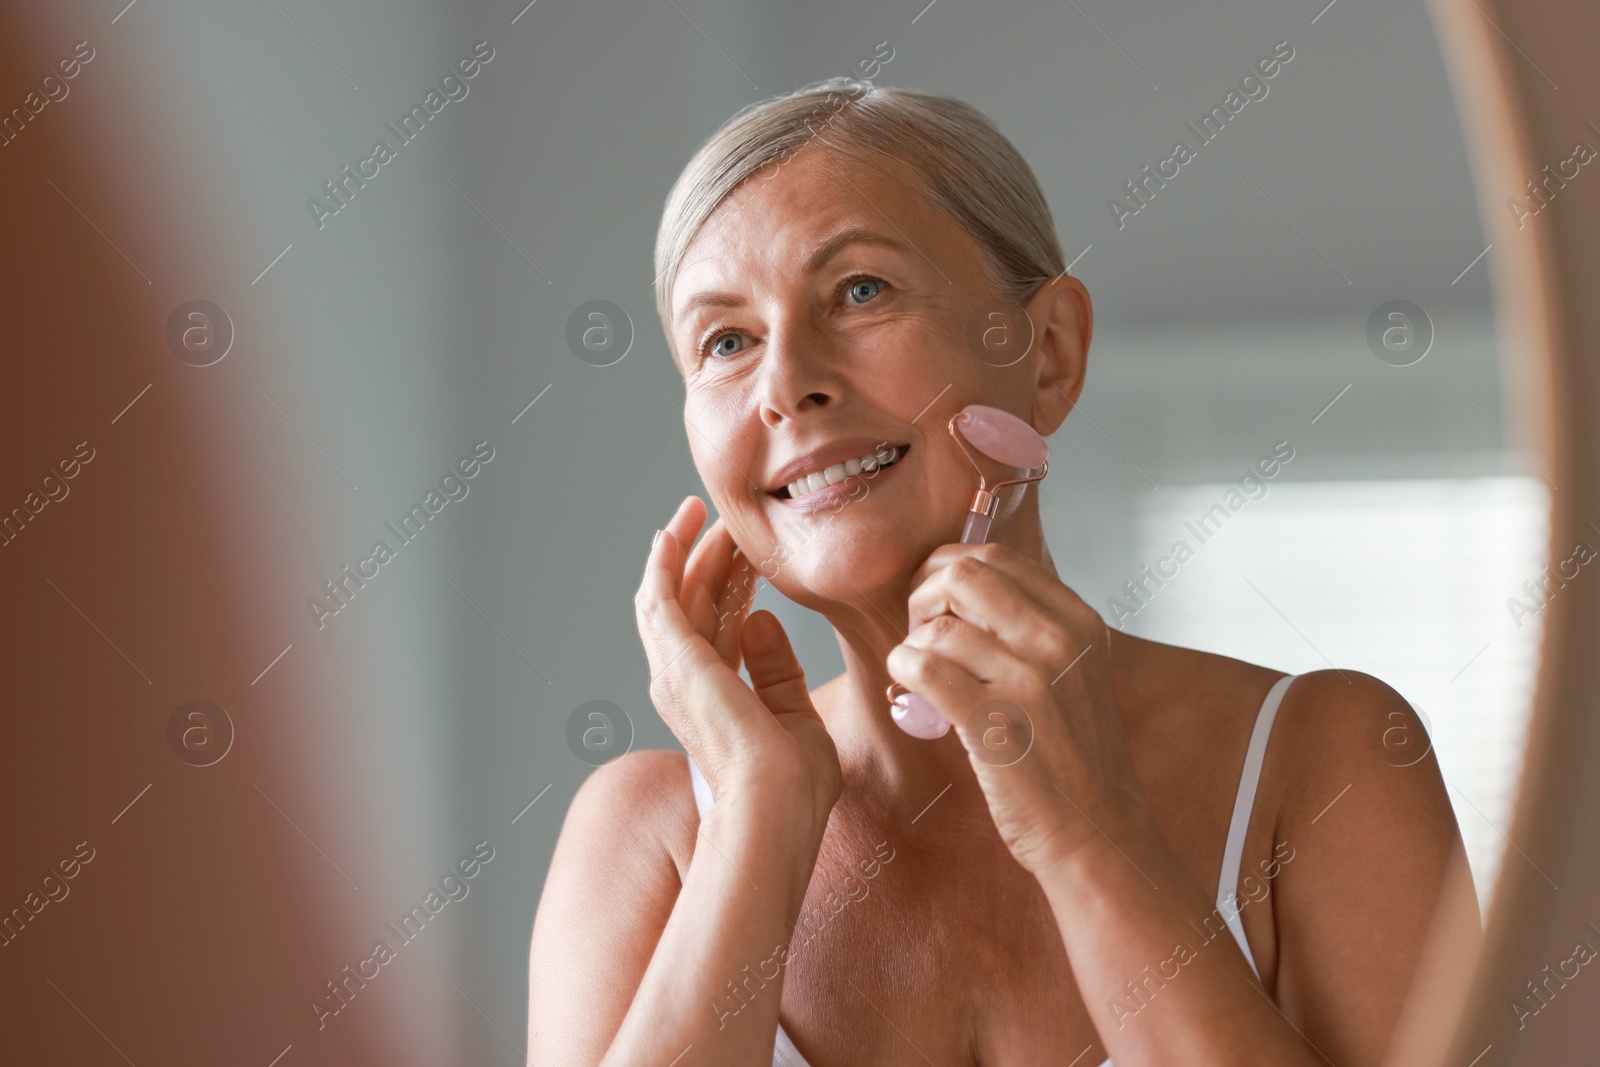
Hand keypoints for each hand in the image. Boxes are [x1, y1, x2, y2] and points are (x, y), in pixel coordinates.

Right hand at [636, 496, 840, 833]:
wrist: (775, 808)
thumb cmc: (793, 787)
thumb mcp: (794, 715)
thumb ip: (777, 671)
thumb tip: (762, 619)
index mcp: (711, 699)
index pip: (713, 628)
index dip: (728, 586)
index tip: (748, 554)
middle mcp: (682, 684)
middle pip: (689, 604)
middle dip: (708, 558)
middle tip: (728, 520)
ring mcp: (673, 673)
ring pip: (671, 594)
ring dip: (685, 550)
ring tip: (702, 511)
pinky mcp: (675, 661)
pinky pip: (658, 598)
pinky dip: (662, 563)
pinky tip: (671, 532)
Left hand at [885, 542, 1146, 876]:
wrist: (1097, 832)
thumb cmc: (1074, 756)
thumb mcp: (1077, 671)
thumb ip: (1034, 625)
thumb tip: (963, 585)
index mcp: (1078, 621)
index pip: (996, 557)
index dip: (948, 569)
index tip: (936, 601)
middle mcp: (1057, 641)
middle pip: (962, 574)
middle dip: (924, 595)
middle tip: (921, 633)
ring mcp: (1028, 681)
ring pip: (937, 625)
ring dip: (912, 645)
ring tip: (922, 674)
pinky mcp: (995, 723)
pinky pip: (924, 668)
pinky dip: (904, 672)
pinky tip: (911, 692)